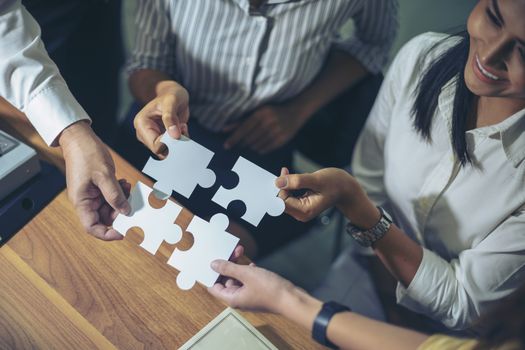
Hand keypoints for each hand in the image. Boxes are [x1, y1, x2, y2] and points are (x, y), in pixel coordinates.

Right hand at [59, 121, 130, 239]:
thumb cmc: (86, 154)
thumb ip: (115, 195)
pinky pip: (111, 196)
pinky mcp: (98, 187)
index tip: (122, 233)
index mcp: (81, 201)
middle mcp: (86, 201)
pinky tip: (124, 183)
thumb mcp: (104, 176)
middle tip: (130, 202)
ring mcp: (92, 194)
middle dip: (119, 212)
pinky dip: (120, 192)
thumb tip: (125, 212)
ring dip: (121, 200)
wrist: (80, 138)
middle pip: (103, 218)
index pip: (91, 227)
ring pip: (110, 207)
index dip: (106, 233)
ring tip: (127, 187)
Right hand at [134, 81, 189, 157]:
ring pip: (167, 151)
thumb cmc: (171, 95)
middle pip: (160, 150)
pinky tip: (182, 128)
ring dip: (179, 141)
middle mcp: (144, 133)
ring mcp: (153, 137)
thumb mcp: (171, 102)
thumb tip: (174, 136)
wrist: (174, 95)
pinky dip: (181, 140)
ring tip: (182, 125)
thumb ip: (170, 118)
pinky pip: (173, 148)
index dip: (170, 141)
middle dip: (174, 141)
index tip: (180, 128)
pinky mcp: (162, 139)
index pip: (155, 145)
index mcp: (141, 124)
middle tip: (182, 126)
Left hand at [208, 259, 295, 313]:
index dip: (211, 274)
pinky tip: (253, 264)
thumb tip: (213, 264)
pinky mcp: (258, 291)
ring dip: (238, 265)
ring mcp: (249, 295)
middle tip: (232, 251)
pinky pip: (248, 280)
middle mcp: (238, 298)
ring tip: (241, 251)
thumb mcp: (247, 274)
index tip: (212, 260)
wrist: (291, 298)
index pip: (213, 287)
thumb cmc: (269, 289)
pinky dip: (248, 270)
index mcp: (232, 298)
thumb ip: (229, 268)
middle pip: (225, 280)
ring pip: (238, 278)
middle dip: (227, 265)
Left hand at [223, 105, 305, 153]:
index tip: (226, 146)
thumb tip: (223, 129)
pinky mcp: (282, 139)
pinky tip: (257, 146)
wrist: (295, 112)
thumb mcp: (256, 112)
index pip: (243, 128)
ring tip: (249, 144)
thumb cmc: (271, 111)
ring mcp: (277, 131)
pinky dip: (259, 149)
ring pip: (257, 145)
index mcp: (261, 113)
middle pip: (249, 139)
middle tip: (237, 146)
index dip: (234, 138)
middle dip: (241, 144)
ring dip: (250, 147)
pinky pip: (265, 149)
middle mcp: (269, 122)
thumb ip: (240, 121)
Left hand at [275, 167, 356, 221]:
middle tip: (286, 171)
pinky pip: (288, 195)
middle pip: (281, 201)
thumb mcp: (317, 179)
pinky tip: (293, 177)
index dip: (280, 188)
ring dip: (285, 184)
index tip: (284, 174)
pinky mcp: (300, 205)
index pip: (282, 202)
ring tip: (291, 173)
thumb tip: (278, 182)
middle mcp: (301, 214)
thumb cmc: (335, 183)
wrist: (345, 188)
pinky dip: (288, 185)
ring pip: (283, 197)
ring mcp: (300, 210)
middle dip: (282, 186)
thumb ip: (297, 181)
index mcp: (305, 211)